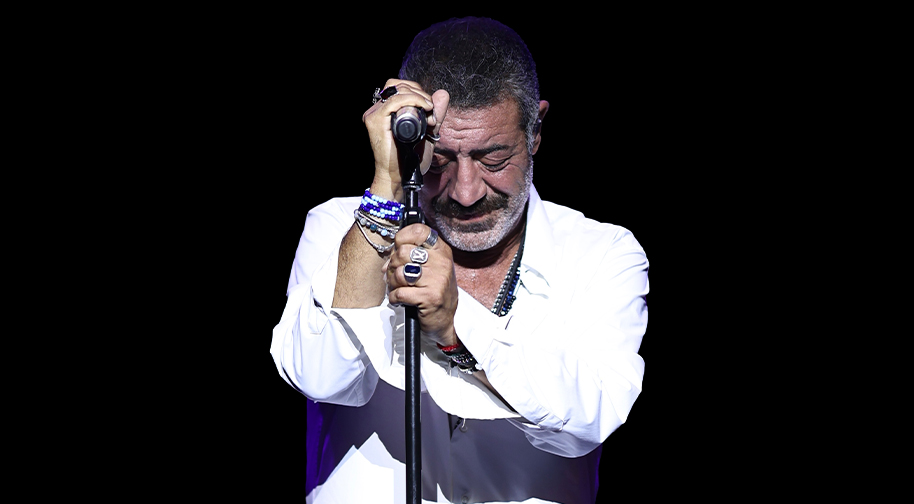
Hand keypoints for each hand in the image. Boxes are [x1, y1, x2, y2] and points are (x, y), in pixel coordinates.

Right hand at [363, 80, 448, 199]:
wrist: (399, 177)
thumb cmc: (410, 159)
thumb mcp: (428, 133)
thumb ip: (436, 115)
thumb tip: (442, 93)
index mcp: (385, 111)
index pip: (400, 87)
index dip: (417, 91)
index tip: (430, 106)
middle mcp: (377, 110)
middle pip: (398, 85)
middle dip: (419, 92)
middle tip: (431, 108)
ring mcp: (374, 114)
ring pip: (397, 90)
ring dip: (418, 96)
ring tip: (429, 110)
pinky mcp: (375, 120)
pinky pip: (395, 101)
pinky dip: (412, 100)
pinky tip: (424, 107)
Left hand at [384, 223, 457, 347]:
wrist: (445, 320)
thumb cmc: (434, 291)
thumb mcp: (430, 268)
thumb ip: (411, 257)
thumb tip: (387, 261)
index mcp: (441, 251)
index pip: (419, 231)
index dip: (402, 237)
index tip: (398, 248)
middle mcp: (441, 262)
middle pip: (403, 251)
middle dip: (393, 265)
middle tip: (395, 275)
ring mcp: (437, 279)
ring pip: (398, 272)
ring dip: (392, 283)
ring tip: (397, 288)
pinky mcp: (429, 297)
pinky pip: (399, 292)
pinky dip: (394, 298)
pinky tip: (400, 300)